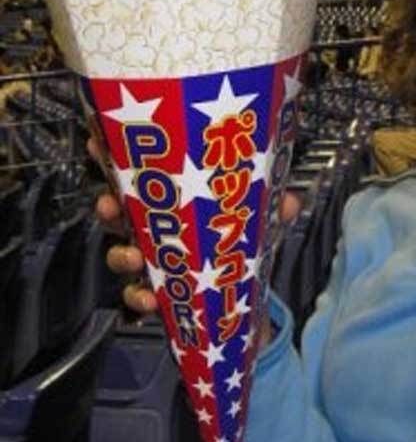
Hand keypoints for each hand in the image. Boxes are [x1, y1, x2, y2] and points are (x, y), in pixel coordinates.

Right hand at [89, 136, 303, 337]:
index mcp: (175, 200)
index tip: (100, 142)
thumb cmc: (243, 246)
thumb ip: (275, 211)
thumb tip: (289, 201)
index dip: (116, 156)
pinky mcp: (158, 294)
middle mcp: (157, 228)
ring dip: (122, 253)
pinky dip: (140, 297)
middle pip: (120, 211)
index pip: (141, 173)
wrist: (243, 299)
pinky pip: (137, 296)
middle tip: (109, 204)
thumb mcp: (261, 222)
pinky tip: (150, 297)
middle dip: (109, 206)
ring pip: (122, 253)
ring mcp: (153, 262)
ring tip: (133, 255)